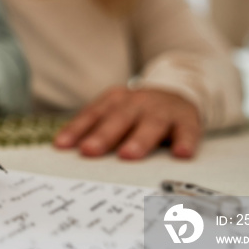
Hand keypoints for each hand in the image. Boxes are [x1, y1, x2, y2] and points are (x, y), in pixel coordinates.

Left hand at [53, 86, 201, 158]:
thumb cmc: (139, 112)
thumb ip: (95, 129)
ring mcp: (162, 110)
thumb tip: (64, 151)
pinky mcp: (187, 120)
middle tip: (88, 151)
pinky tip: (181, 154)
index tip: (61, 146)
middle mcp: (137, 102)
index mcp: (115, 101)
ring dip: (139, 140)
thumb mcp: (116, 113)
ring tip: (127, 155)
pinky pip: (187, 131)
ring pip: (150, 124)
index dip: (76, 129)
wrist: (180, 93)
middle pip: (118, 119)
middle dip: (102, 136)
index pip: (92, 115)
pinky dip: (185, 141)